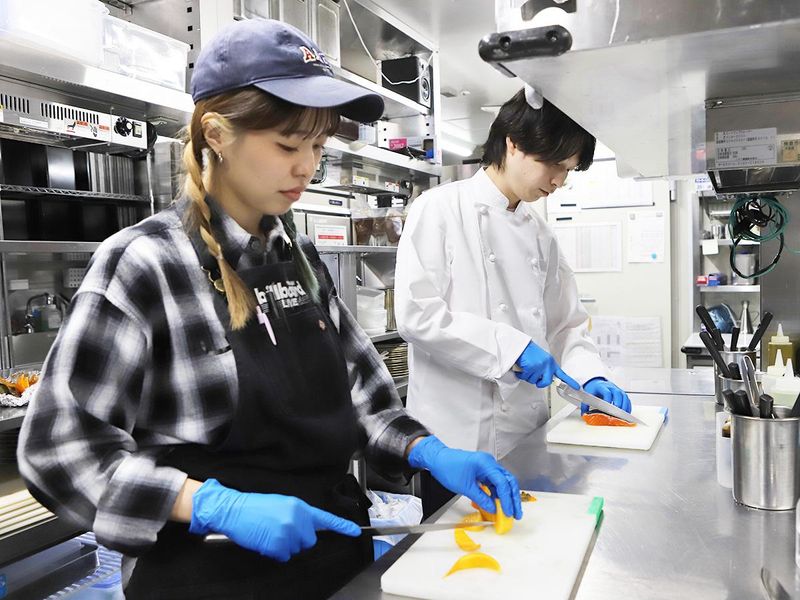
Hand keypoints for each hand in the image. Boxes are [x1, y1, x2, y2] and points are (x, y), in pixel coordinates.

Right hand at [189, 479, 359, 560]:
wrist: (234, 510)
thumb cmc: (255, 507)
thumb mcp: (282, 505)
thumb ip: (298, 515)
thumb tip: (308, 528)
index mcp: (299, 507)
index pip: (326, 519)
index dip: (342, 527)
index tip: (356, 532)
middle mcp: (297, 519)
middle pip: (309, 540)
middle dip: (298, 539)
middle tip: (280, 530)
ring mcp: (288, 533)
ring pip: (296, 549)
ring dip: (285, 546)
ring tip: (270, 533)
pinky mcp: (278, 545)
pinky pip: (284, 556)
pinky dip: (275, 552)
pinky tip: (265, 540)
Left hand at [408, 436, 521, 519]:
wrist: (437, 459)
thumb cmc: (447, 467)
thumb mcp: (464, 487)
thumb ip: (481, 498)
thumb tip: (493, 509)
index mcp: (485, 463)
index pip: (502, 482)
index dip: (507, 499)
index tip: (508, 511)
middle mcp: (489, 463)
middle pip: (508, 481)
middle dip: (513, 498)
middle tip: (516, 513)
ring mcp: (487, 467)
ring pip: (503, 483)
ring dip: (506, 497)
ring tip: (510, 511)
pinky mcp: (483, 472)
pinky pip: (494, 484)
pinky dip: (497, 495)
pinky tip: (499, 505)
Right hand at [515, 342, 579, 388]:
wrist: (521, 345)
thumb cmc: (529, 352)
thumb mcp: (542, 359)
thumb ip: (545, 369)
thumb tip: (543, 379)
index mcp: (551, 363)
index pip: (562, 374)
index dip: (570, 381)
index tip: (577, 387)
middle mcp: (547, 365)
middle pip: (546, 382)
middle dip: (539, 383)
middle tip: (535, 379)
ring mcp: (540, 366)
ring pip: (534, 380)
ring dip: (528, 376)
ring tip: (526, 368)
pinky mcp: (532, 368)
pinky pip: (526, 377)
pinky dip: (522, 374)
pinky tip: (522, 368)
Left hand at [581, 378, 631, 414]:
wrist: (596, 382)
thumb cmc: (593, 390)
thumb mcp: (587, 395)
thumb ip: (585, 405)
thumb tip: (584, 415)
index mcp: (601, 386)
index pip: (606, 392)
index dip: (608, 399)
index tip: (607, 407)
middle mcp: (610, 387)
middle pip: (617, 393)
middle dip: (618, 402)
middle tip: (617, 411)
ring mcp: (617, 389)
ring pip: (623, 396)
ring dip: (624, 405)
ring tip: (623, 414)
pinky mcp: (621, 393)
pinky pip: (627, 399)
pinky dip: (628, 405)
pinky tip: (626, 412)